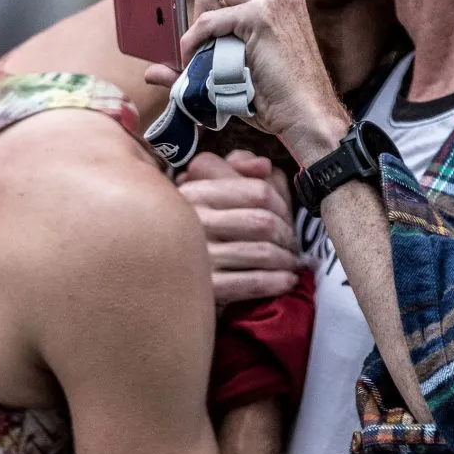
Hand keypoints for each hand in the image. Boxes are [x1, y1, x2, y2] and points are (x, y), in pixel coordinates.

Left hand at [144, 0, 349, 164]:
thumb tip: (151, 71)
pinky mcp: (261, 15)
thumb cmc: (275, 92)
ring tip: (194, 56)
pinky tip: (192, 60)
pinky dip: (192, 43)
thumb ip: (199, 55)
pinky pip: (206, 23)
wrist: (305, 112)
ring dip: (192, 27)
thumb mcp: (236, 61)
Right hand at [178, 150, 300, 304]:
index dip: (284, 206)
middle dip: (288, 236)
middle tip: (293, 246)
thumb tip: (265, 166)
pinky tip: (287, 281)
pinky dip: (277, 282)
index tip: (288, 219)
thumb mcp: (210, 189)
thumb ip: (238, 166)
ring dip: (286, 260)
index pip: (259, 191)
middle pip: (265, 222)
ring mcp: (198, 255)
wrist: (160, 280)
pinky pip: (253, 282)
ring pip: (263, 252)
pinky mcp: (205, 287)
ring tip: (290, 263)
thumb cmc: (196, 229)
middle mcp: (194, 220)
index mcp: (197, 191)